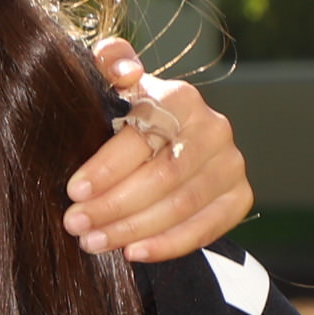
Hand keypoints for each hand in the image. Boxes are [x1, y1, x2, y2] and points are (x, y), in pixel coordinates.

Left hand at [62, 39, 250, 260]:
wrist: (166, 139)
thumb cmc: (128, 114)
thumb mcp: (115, 83)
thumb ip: (112, 61)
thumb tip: (126, 70)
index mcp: (181, 99)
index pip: (143, 139)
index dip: (106, 167)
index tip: (73, 190)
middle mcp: (214, 129)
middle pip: (163, 177)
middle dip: (114, 206)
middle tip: (75, 224)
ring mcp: (232, 165)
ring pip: (181, 206)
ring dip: (134, 229)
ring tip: (92, 242)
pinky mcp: (240, 197)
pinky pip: (207, 228)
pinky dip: (168, 245)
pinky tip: (133, 253)